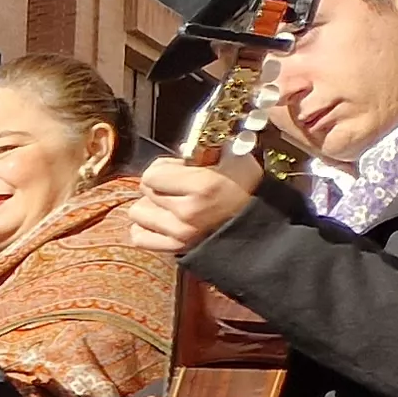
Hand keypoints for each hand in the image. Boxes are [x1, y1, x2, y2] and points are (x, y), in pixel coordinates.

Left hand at [132, 155, 264, 253]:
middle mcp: (187, 212)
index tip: (177, 169)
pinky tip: (163, 221)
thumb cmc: (247, 188)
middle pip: (145, 191)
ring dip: (151, 206)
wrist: (258, 223)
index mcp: (202, 187)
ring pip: (138, 213)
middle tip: (178, 186)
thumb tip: (182, 149)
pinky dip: (146, 228)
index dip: (163, 168)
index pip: (151, 174)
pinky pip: (139, 237)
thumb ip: (206, 148)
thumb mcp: (235, 157)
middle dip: (159, 185)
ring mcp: (180, 233)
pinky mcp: (176, 249)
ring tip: (171, 203)